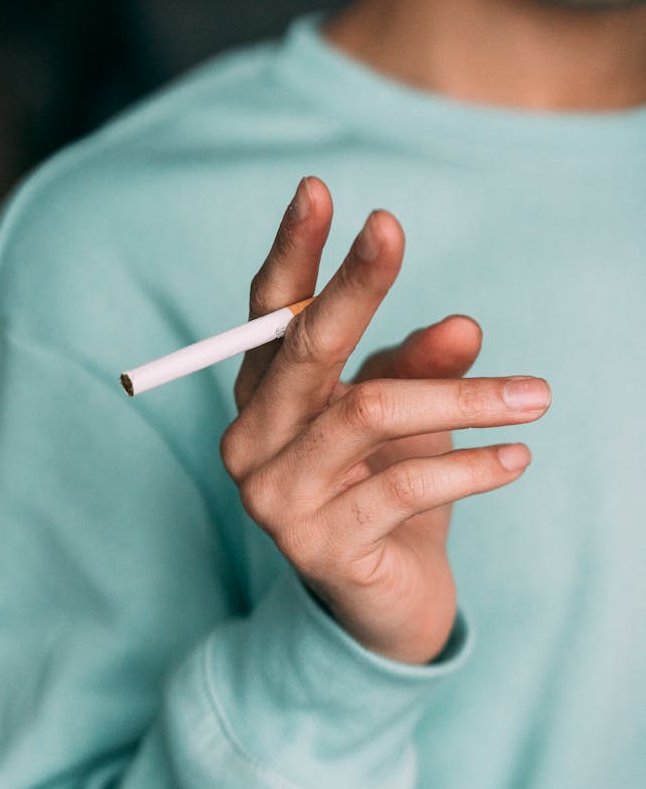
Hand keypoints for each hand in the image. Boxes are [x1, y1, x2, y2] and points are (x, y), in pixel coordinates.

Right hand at [220, 177, 550, 663]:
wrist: (382, 599)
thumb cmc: (387, 488)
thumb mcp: (407, 417)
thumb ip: (421, 366)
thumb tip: (465, 325)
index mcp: (265, 397)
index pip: (270, 313)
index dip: (291, 252)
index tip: (318, 189)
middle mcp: (252, 440)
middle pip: (305, 348)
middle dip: (350, 284)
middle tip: (389, 228)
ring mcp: (277, 497)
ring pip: (369, 413)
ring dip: (463, 397)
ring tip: (535, 395)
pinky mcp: (318, 547)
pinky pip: (404, 486)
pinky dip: (471, 467)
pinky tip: (517, 456)